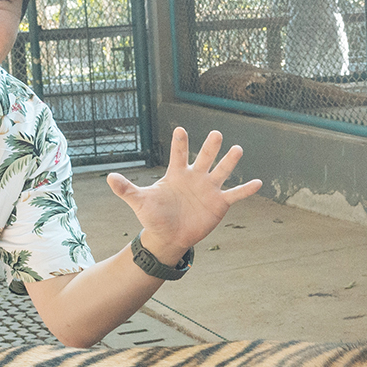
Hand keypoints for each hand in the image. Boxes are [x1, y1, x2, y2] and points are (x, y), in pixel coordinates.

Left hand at [107, 127, 261, 264]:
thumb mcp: (140, 201)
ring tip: (237, 149)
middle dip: (210, 147)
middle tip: (215, 134)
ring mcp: (209, 189)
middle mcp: (195, 177)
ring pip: (222, 171)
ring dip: (230, 161)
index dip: (179, 143)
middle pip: (204, 158)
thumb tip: (109, 177)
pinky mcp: (220, 203)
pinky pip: (235, 194)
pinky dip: (246, 189)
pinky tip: (258, 182)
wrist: (168, 236)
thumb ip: (127, 189)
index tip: (179, 129)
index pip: (179, 154)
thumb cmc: (154, 216)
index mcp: (177, 174)